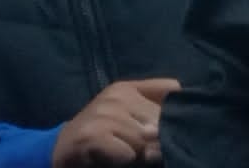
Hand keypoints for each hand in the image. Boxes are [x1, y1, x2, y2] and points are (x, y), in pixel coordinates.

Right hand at [52, 78, 179, 166]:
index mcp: (127, 87)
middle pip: (160, 119)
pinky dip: (124, 161)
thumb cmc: (101, 135)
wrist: (60, 152)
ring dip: (139, 154)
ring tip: (125, 155)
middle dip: (158, 139)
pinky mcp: (92, 135)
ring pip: (144, 139)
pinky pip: (127, 153)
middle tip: (145, 150)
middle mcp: (116, 95)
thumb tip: (188, 107)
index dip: (179, 111)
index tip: (179, 126)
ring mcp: (103, 113)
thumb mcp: (128, 115)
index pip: (171, 90)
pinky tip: (112, 159)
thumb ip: (154, 106)